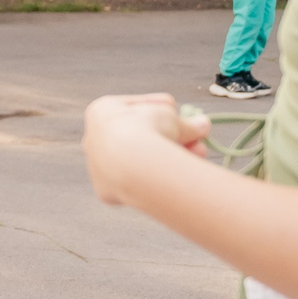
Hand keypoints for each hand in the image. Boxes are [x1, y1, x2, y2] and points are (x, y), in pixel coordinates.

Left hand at [82, 92, 207, 204]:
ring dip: (167, 158)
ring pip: (137, 160)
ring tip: (197, 157)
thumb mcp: (172, 118)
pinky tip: (174, 179)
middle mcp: (94, 139)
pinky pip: (134, 181)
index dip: (161, 108)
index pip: (135, 108)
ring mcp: (97, 166)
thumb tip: (203, 124)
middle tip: (196, 142)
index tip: (178, 109)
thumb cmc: (147, 130)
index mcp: (101, 112)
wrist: (130, 161)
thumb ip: (187, 123)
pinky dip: (153, 178)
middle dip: (171, 139)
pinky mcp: (106, 190)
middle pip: (139, 137)